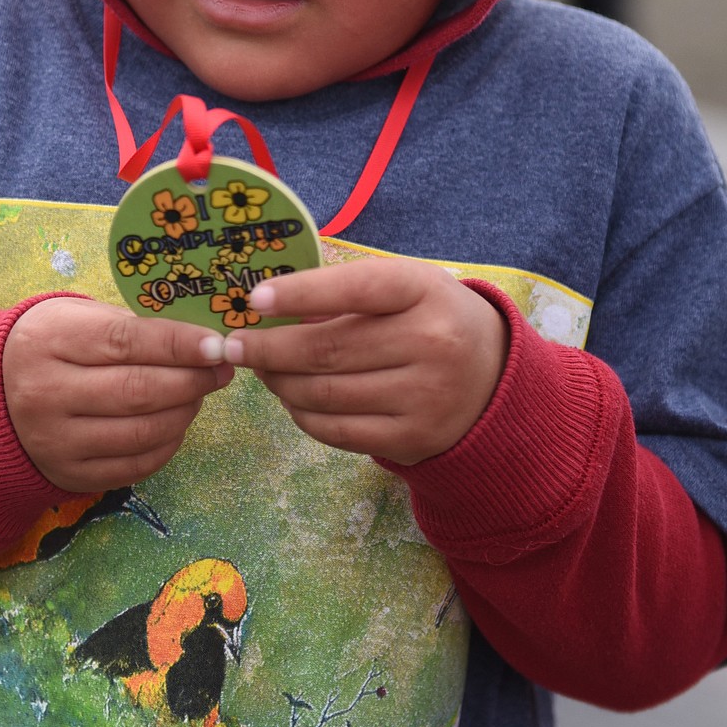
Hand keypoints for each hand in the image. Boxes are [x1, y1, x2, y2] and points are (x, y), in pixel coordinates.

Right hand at [3, 298, 232, 492]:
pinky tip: (175, 422)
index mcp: (50, 341)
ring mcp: (55, 440)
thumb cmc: (51, 344)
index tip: (217, 344)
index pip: (126, 341)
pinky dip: (167, 445)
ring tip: (198, 394)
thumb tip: (199, 344)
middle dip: (192, 380)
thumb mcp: (77, 317)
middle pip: (138, 391)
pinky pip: (134, 467)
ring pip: (141, 432)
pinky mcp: (67, 475)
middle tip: (221, 369)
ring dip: (184, 412)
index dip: (178, 344)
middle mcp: (46, 393)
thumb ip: (131, 328)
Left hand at [201, 260, 508, 465]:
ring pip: (325, 393)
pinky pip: (337, 430)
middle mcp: (431, 343)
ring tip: (262, 370)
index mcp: (425, 291)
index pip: (354, 288)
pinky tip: (290, 398)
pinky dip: (302, 414)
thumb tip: (268, 311)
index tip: (254, 300)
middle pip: (327, 350)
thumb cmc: (430, 318)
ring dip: (279, 383)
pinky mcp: (413, 439)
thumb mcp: (404, 287)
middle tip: (233, 345)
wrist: (494, 378)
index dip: (300, 293)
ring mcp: (424, 397)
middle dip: (268, 349)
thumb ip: (347, 292)